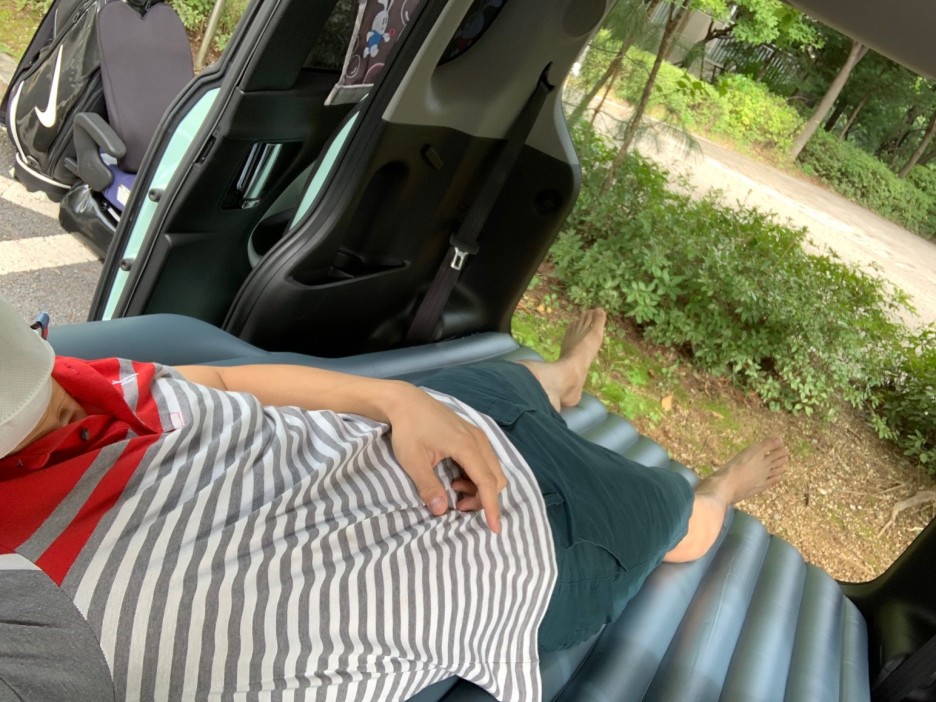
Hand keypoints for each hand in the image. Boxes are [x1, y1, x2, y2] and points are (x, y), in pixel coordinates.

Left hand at [384, 384, 506, 532]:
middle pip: (496, 478)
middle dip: (484, 498)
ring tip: (454, 489)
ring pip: (493, 470)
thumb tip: (441, 511)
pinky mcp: (473, 434)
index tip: (495, 529)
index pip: (487, 482)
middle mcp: (478, 440)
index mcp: (466, 447)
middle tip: (459, 506)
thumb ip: (428, 486)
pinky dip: (477, 476)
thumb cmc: (407, 429)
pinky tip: (456, 477)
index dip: (492, 507)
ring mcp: (477, 435)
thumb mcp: (413, 460)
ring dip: (480, 487)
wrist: (405, 401)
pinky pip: (486, 461)